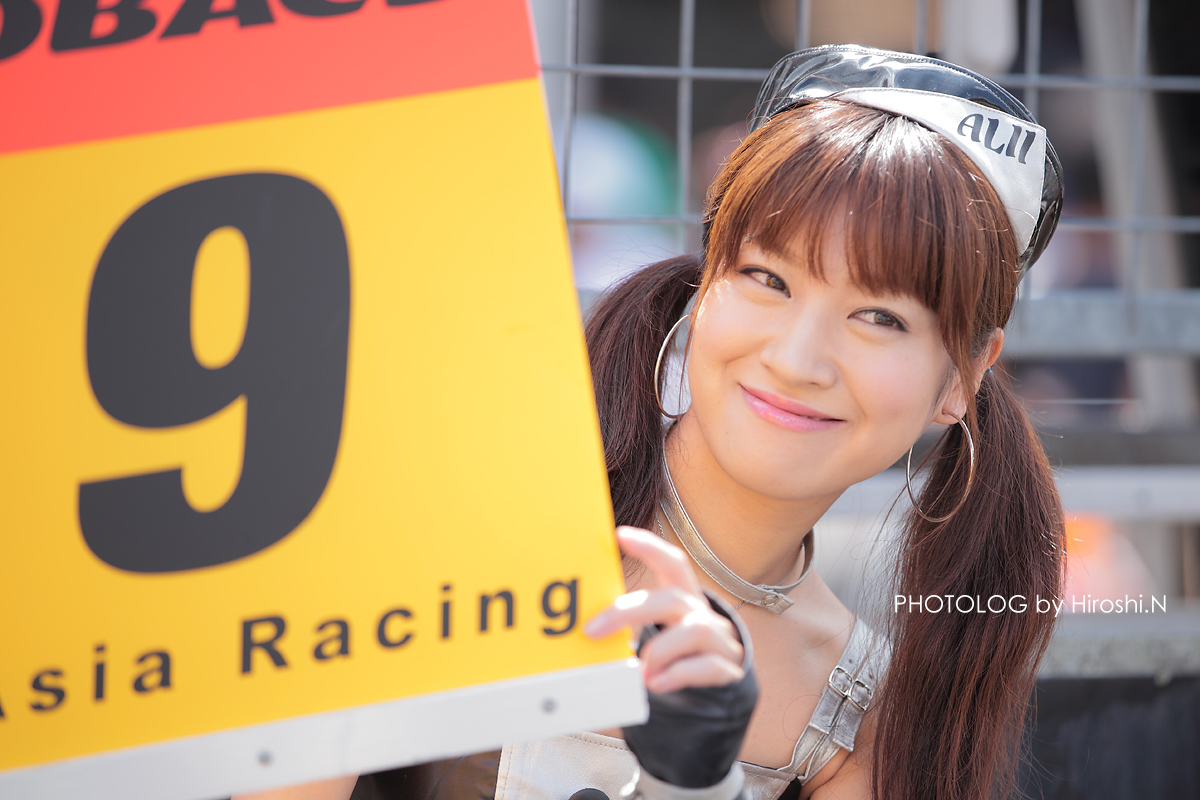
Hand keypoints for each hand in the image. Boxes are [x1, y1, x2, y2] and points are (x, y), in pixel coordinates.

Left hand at [584, 526, 745, 693]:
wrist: (722, 677)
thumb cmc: (680, 649)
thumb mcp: (662, 627)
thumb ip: (634, 621)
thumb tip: (587, 629)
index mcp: (684, 596)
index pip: (673, 563)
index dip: (650, 547)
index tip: (620, 535)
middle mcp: (703, 612)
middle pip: (672, 599)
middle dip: (628, 613)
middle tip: (592, 630)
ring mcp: (720, 640)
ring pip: (696, 630)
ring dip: (660, 651)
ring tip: (641, 672)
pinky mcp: (729, 669)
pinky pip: (710, 667)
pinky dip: (679, 675)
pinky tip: (657, 683)